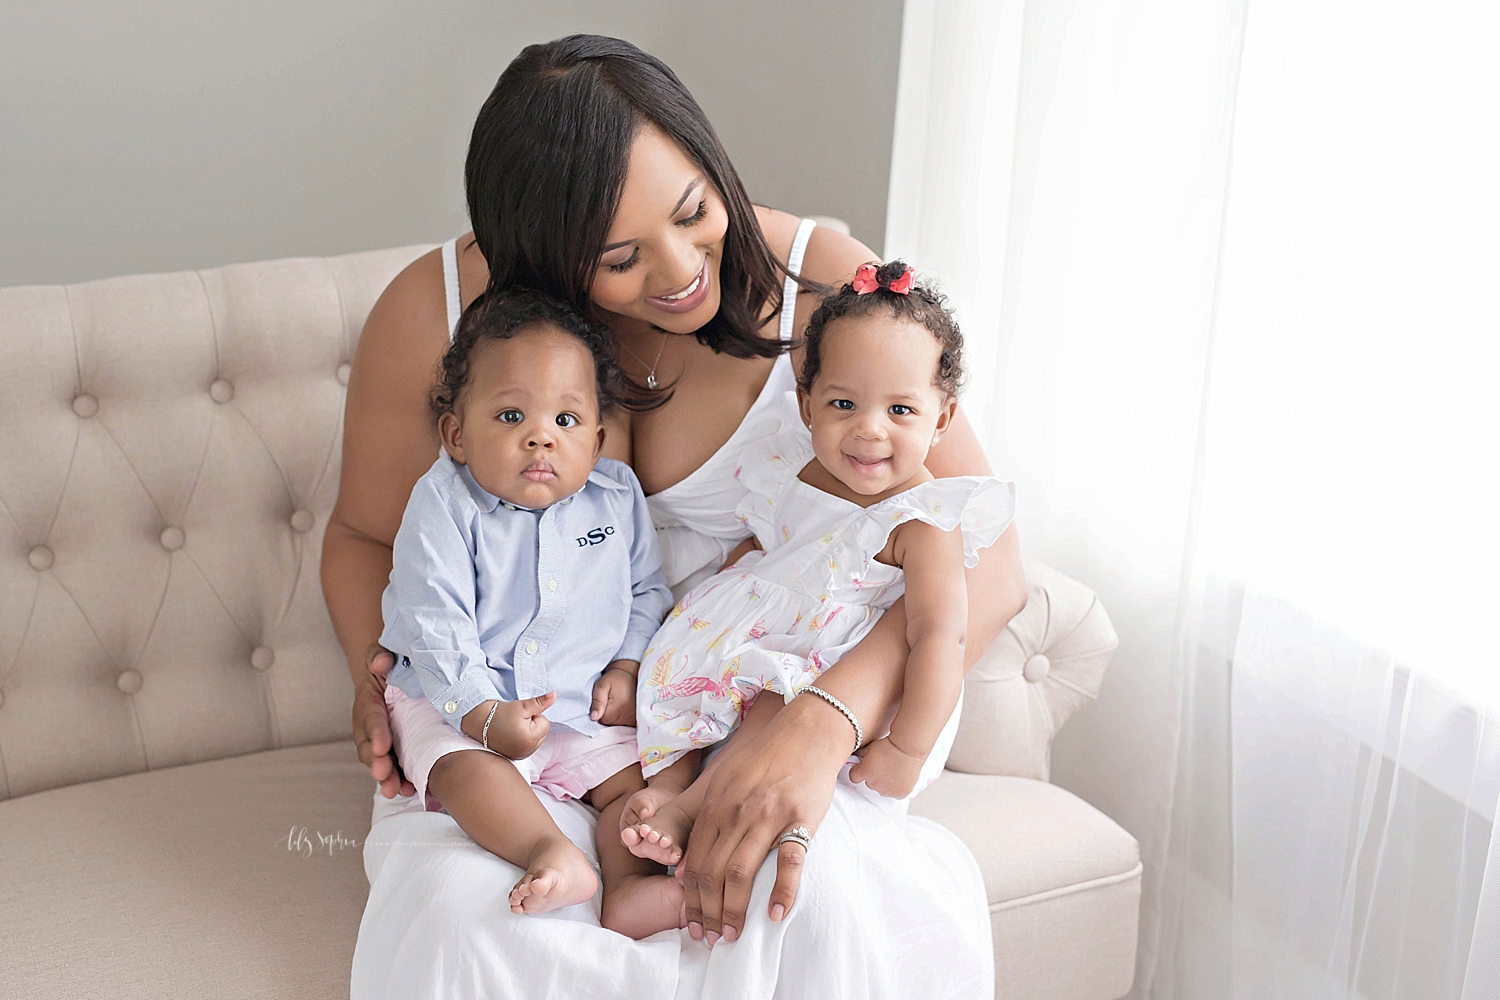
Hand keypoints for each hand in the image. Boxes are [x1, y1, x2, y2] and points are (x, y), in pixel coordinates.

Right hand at [353, 642, 413, 798]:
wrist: (399, 674)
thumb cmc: (393, 662)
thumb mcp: (387, 652)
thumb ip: (382, 654)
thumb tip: (380, 661)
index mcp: (368, 700)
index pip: (370, 716)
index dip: (376, 732)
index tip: (383, 747)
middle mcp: (369, 724)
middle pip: (369, 746)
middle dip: (377, 762)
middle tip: (385, 774)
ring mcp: (380, 739)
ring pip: (378, 761)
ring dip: (386, 777)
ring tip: (396, 789)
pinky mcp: (393, 749)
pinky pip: (392, 766)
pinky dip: (399, 779)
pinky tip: (409, 790)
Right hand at [462, 693, 553, 759]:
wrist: (480, 722)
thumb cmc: (500, 713)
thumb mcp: (522, 705)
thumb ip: (541, 702)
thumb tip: (554, 695)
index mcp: (530, 739)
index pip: (545, 723)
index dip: (534, 716)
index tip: (519, 716)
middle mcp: (527, 751)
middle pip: (542, 732)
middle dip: (532, 725)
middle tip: (515, 722)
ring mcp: (522, 756)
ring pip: (536, 738)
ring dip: (528, 732)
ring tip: (512, 729)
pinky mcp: (517, 757)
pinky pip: (529, 745)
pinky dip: (523, 740)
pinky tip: (511, 736)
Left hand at [590, 661, 637, 725]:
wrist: (630, 675)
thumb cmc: (614, 680)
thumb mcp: (602, 686)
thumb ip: (597, 701)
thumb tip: (594, 717)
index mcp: (616, 709)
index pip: (601, 720)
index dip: (600, 712)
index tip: (603, 701)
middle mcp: (626, 717)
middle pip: (609, 724)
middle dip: (607, 715)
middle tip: (610, 701)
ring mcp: (633, 720)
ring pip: (617, 725)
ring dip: (615, 717)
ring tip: (617, 704)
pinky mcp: (636, 720)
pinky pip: (625, 726)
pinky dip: (622, 720)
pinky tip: (623, 709)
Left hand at [678, 695, 848, 944]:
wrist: (807, 732)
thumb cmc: (765, 758)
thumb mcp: (724, 780)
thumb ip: (706, 817)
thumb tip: (687, 860)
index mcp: (715, 806)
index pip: (693, 861)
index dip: (689, 897)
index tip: (692, 922)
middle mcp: (735, 812)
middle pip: (712, 873)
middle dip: (706, 911)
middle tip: (709, 939)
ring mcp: (766, 816)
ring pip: (740, 872)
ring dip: (733, 909)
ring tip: (733, 934)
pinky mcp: (798, 818)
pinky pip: (789, 861)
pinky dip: (782, 891)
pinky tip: (776, 914)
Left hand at [848, 736, 924, 798]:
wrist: (907, 748)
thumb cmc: (889, 745)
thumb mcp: (870, 746)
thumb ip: (861, 754)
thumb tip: (855, 755)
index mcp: (864, 772)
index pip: (854, 777)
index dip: (858, 771)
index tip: (864, 767)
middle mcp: (873, 783)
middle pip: (869, 783)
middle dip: (874, 776)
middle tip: (883, 766)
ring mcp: (886, 790)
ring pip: (882, 789)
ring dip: (885, 783)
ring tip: (893, 771)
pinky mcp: (899, 793)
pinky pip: (895, 794)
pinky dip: (897, 788)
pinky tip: (900, 778)